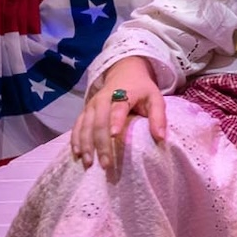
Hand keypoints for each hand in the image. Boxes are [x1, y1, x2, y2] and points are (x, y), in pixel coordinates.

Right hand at [72, 57, 164, 180]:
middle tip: (106, 164)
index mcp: (122, 94)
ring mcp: (91, 105)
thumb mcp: (155, 98)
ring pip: (85, 126)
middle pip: (99, 122)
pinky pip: (77, 126)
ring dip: (86, 145)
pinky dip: (76, 140)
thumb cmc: (142, 89)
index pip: (118, 108)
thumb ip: (158, 116)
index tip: (115, 135)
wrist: (124, 72)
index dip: (116, 120)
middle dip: (101, 144)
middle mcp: (103, 99)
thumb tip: (161, 138)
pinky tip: (77, 154)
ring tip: (89, 164)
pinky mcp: (84, 111)